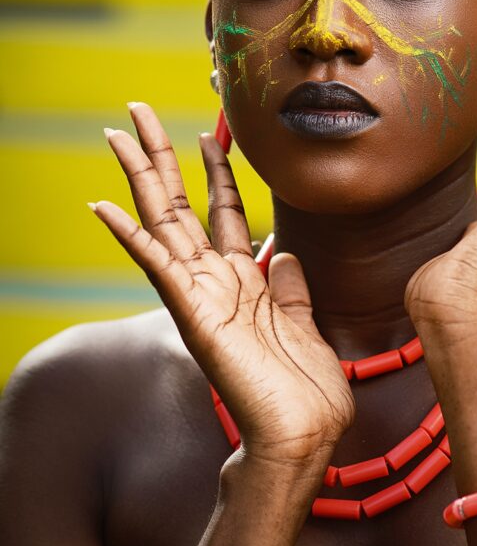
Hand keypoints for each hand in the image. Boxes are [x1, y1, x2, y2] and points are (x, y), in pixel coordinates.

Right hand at [90, 103, 354, 463]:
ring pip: (161, 221)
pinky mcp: (191, 312)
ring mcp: (198, 294)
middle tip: (138, 111)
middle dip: (160, 155)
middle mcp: (213, 279)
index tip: (211, 132)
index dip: (216, 169)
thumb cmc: (304, 387)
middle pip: (180, 203)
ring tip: (116, 134)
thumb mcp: (303, 320)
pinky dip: (129, 235)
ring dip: (139, 176)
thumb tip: (280, 250)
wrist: (304, 434)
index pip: (222, 209)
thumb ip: (288, 284)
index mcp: (241, 279)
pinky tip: (102, 207)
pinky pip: (155, 265)